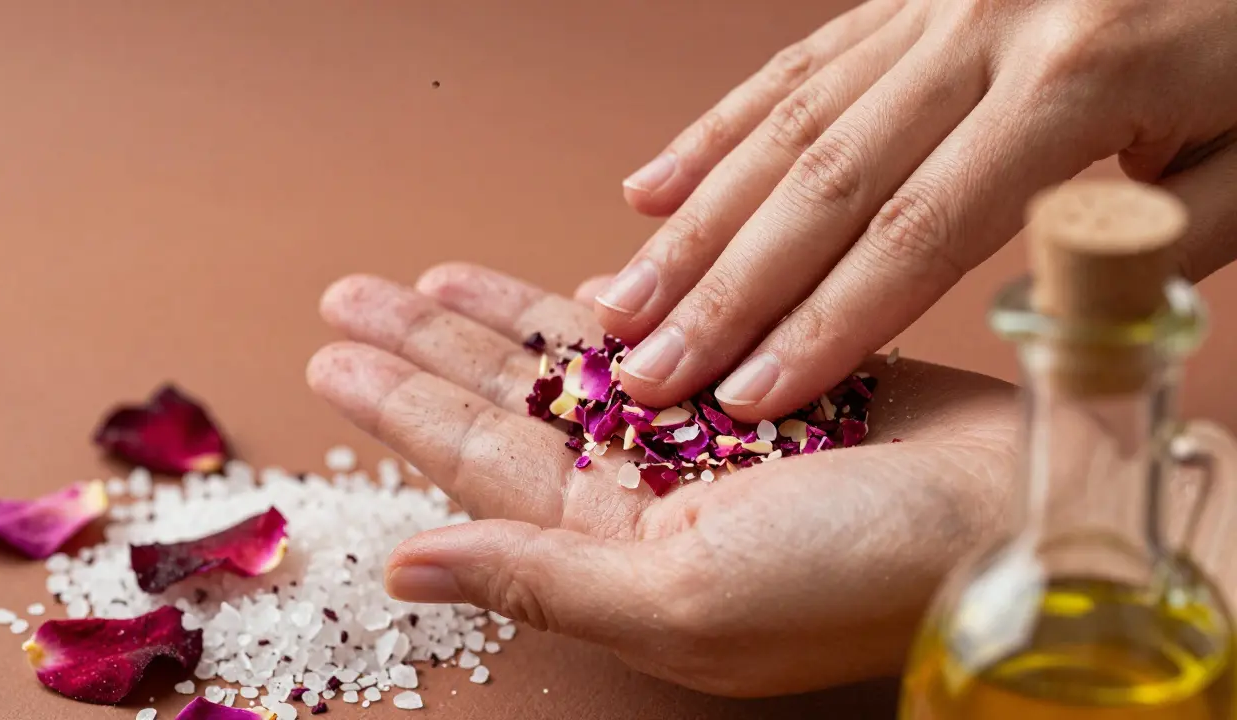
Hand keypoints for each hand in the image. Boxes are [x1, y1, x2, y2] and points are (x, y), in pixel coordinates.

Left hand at [308, 263, 1017, 696]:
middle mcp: (647, 499)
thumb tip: (407, 570)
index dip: (403, 411)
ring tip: (418, 283)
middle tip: (347, 302)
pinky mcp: (755, 378)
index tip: (334, 361)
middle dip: (426, 354)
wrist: (1013, 522)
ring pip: (570, 367)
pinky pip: (654, 337)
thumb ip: (539, 580)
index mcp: (617, 555)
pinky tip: (547, 291)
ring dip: (494, 323)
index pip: (480, 470)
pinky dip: (598, 310)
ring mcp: (699, 437)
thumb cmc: (857, 578)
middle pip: (508, 410)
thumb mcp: (682, 598)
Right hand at [597, 0, 1236, 421]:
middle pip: (826, 183)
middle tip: (647, 366)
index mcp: (1078, 76)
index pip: (922, 231)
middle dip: (727, 288)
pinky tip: (654, 186)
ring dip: (698, 220)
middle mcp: (985, 26)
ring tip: (625, 295)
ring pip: (792, 122)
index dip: (827, 324)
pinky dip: (720, 127)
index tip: (747, 397)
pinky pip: (802, 62)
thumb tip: (1041, 311)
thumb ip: (1153, 242)